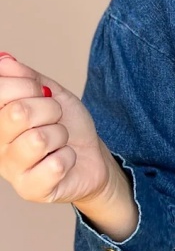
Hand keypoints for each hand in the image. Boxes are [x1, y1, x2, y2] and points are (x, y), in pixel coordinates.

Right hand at [0, 52, 112, 206]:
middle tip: (55, 119)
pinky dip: (68, 158)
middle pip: (18, 112)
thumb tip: (5, 61)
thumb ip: (26, 76)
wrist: (90, 156)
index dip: (28, 85)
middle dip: (49, 110)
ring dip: (60, 136)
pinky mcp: (30, 190)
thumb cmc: (66, 125)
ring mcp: (11, 170)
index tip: (41, 93)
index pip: (0, 89)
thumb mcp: (49, 92)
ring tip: (60, 141)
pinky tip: (64, 161)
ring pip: (39, 139)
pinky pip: (55, 165)